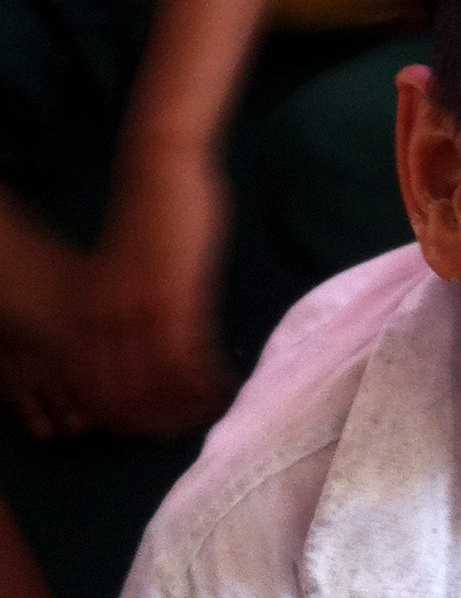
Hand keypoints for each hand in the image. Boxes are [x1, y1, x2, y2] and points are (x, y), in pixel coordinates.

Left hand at [81, 150, 235, 435]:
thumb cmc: (155, 215)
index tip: (162, 426)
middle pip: (128, 396)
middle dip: (162, 420)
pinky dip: (211, 380)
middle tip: (193, 429)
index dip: (132, 414)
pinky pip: (190, 358)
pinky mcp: (175, 299)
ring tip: (218, 412)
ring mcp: (141, 311)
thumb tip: (161, 352)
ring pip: (161, 383)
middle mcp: (109, 319)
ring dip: (191, 406)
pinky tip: (229, 387)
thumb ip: (142, 311)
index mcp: (94, 312)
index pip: (104, 386)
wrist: (163, 168)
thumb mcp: (136, 273)